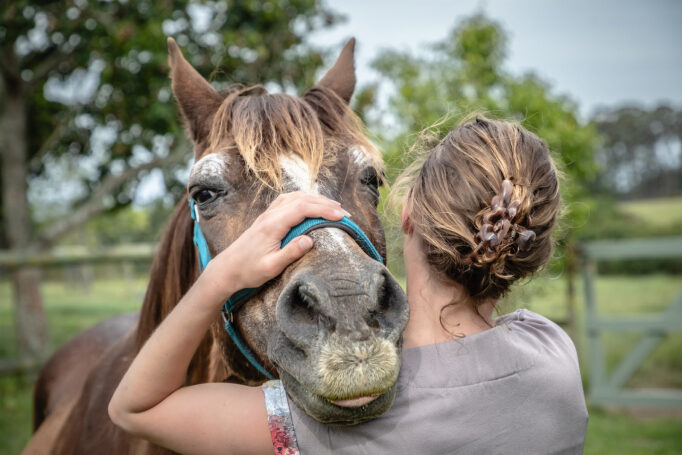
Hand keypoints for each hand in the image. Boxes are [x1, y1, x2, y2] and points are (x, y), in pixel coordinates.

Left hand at [201, 192, 348, 301]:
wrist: (227, 268)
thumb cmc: (248, 271)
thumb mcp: (271, 267)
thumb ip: (290, 253)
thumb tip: (310, 240)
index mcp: (272, 225)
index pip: (302, 209)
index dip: (324, 210)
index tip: (341, 217)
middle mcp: (270, 215)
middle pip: (302, 199)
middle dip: (325, 204)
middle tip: (345, 214)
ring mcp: (268, 214)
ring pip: (295, 197)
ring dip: (316, 199)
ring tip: (334, 208)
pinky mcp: (267, 217)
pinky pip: (288, 200)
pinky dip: (304, 199)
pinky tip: (312, 205)